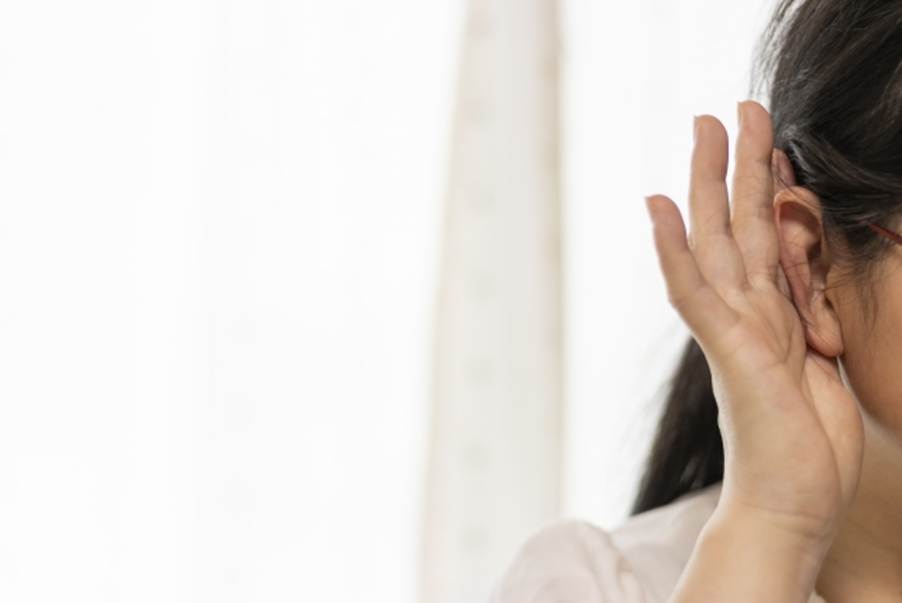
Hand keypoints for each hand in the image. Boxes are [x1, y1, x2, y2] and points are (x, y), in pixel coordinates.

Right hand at [644, 101, 863, 555]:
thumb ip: (811, 320)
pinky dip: (674, 249)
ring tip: (702, 129)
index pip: (770, 239)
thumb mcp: (827, 370)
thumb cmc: (808, 451)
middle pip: (739, 225)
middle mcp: (748, 315)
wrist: (790, 511)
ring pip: (717, 243)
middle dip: (736, 165)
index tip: (769, 145)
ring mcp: (734, 331)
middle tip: (725, 110)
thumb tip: (809, 285)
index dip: (770, 188)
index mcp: (774, 318)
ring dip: (708, 183)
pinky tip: (659, 208)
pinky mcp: (730, 352)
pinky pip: (694, 292)